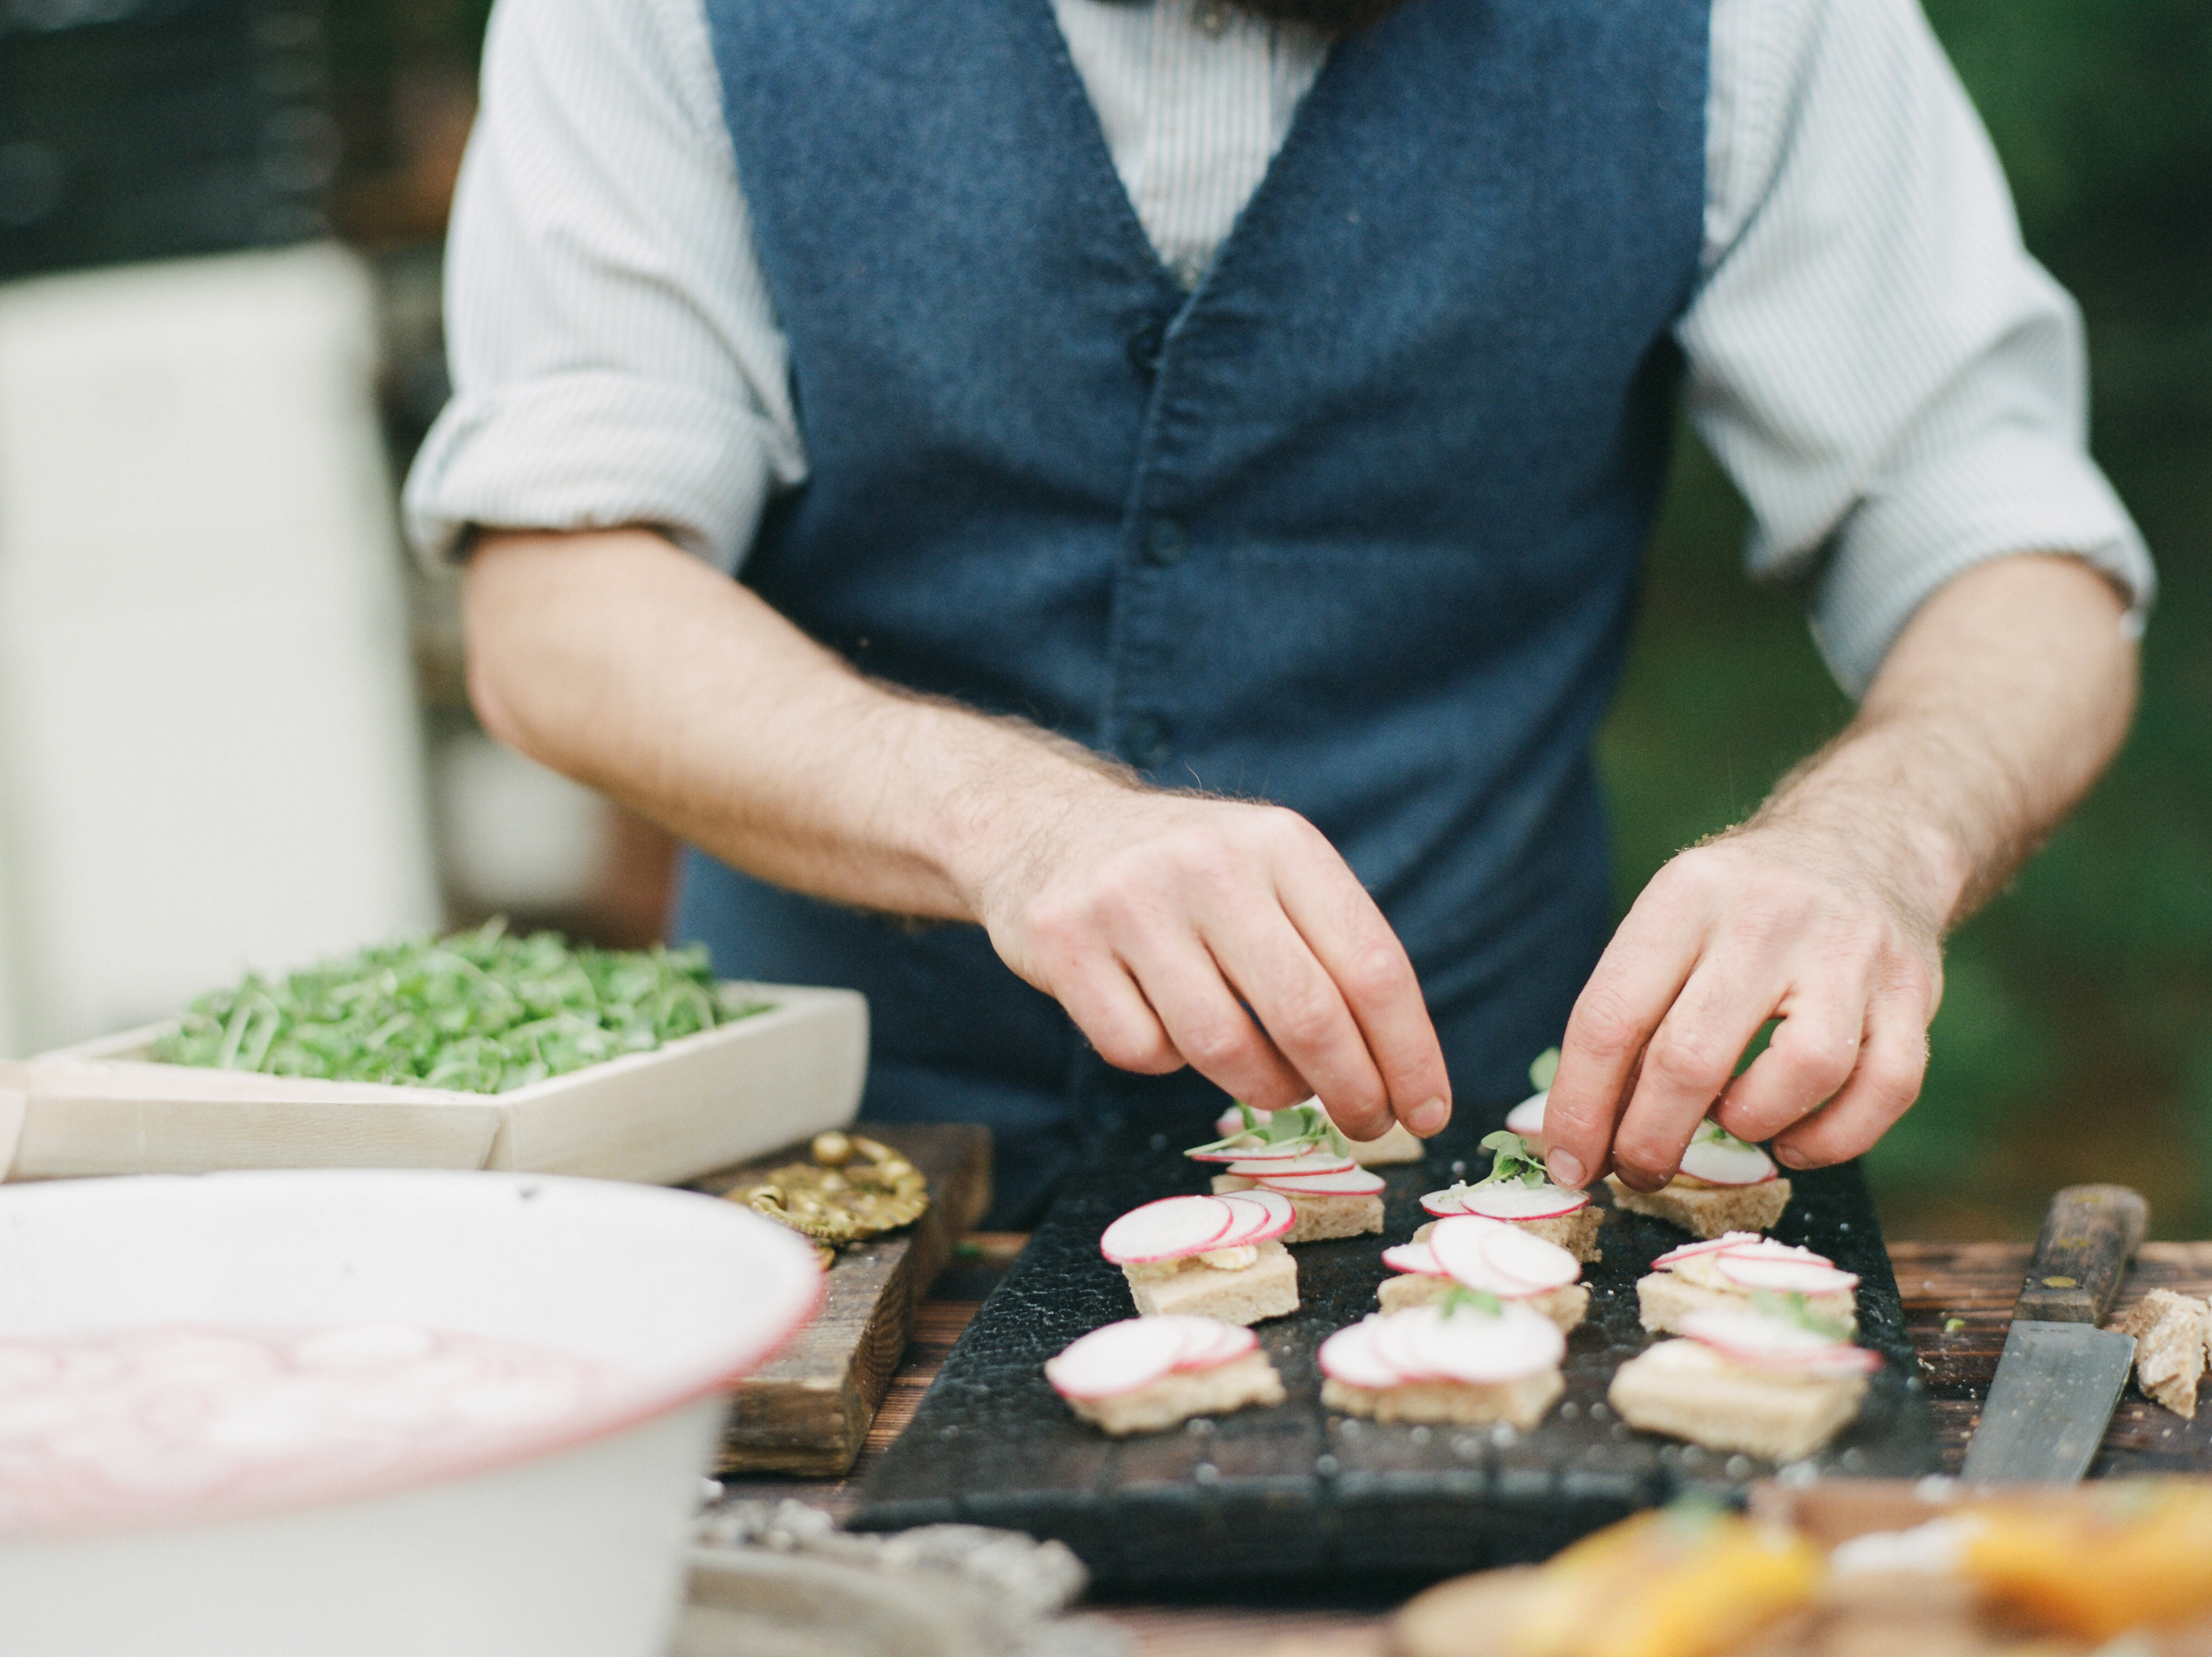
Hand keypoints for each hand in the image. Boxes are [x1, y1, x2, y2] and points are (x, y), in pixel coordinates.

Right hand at [967, 782, 1452, 1141]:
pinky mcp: (1065, 943)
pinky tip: (1165, 1026)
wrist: (1044, 828)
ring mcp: (1130, 902)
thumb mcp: (1267, 872)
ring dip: (1264, 1089)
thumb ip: (1328, 948)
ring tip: (1273, 1082)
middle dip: (1353, 1092)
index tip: (1428, 1110)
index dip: (1410, 1053)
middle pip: (1309, 1016)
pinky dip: (1166, 1062)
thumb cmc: (1187, 876)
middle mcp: (1210, 863)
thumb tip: (1399, 1074)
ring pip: (1224, 1048)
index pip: (1372, 965)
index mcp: (1281, 842)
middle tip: (1366, 1124)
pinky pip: (1141, 1051)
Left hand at [1541, 819, 1946, 1190]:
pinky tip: (1793, 1138)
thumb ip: (1626, 1016)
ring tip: (1730, 1126)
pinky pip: (1883, 1091)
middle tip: (1639, 1171)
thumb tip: (1579, 1135)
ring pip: (1802, 1074)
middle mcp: (1767, 917)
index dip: (1581, 1107)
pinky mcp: (1914, 990)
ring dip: (1751, 1128)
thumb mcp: (1668, 924)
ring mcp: (1849, 953)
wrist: (1861, 844)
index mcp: (1685, 896)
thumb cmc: (1737, 912)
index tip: (1568, 1163)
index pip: (1611, 1017)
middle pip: (1691, 1058)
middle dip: (1650, 1140)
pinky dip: (1833, 1140)